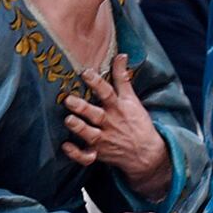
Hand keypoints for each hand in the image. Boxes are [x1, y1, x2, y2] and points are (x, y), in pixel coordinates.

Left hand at [60, 55, 172, 182]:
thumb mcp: (133, 100)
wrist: (146, 154)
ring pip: (89, 134)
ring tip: (69, 120)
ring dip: (79, 128)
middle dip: (82, 108)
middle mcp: (110, 123)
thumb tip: (121, 55)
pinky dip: (76, 154)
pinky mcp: (98, 153)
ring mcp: (104, 139)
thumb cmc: (137, 123)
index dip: (96, 83)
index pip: (108, 93)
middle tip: (68, 100)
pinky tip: (66, 146)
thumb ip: (123, 78)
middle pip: (95, 114)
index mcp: (118, 108)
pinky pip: (86, 157)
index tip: (85, 72)